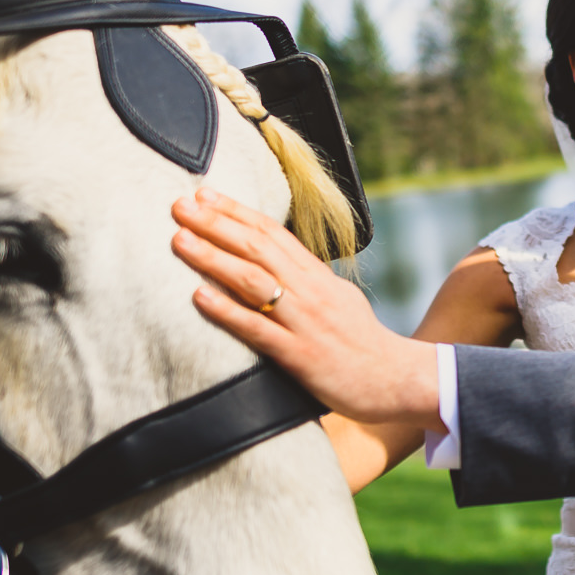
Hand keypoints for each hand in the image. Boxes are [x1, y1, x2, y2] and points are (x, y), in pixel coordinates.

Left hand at [171, 190, 443, 429]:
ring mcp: (305, 321)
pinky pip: (257, 329)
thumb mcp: (338, 299)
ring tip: (180, 240)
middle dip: (215, 223)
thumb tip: (275, 266)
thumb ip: (306, 282)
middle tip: (179, 206)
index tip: (204, 195)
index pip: (272, 232)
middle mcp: (310, 291)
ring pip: (252, 280)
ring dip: (212, 257)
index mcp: (318, 276)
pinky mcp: (300, 355)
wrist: (396, 379)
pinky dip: (226, 310)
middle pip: (257, 247)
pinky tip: (199, 296)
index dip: (235, 211)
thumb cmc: (363, 343)